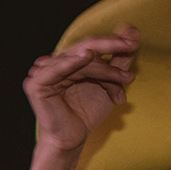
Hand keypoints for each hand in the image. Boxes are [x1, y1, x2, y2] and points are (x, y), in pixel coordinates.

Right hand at [24, 27, 138, 154]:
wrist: (72, 139)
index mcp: (66, 63)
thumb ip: (119, 59)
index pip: (91, 46)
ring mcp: (43, 74)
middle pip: (85, 49)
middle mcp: (53, 65)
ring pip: (76, 59)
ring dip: (103, 68)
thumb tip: (131, 29)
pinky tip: (87, 56)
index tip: (134, 42)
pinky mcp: (36, 85)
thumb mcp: (110, 83)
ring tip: (123, 78)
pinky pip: (54, 69)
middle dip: (110, 46)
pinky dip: (70, 61)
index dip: (112, 42)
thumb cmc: (87, 114)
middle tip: (132, 47)